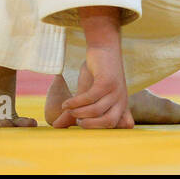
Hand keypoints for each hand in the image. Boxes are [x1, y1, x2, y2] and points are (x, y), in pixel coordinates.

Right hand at [51, 6, 132, 128]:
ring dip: (79, 113)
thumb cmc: (96, 74)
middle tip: (77, 121)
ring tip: (69, 110)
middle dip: (90, 125)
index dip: (105, 129)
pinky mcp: (107, 82)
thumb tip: (56, 127)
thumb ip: (75, 112)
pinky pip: (90, 98)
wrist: (103, 48)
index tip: (86, 126)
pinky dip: (76, 102)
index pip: (124, 126)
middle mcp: (122, 99)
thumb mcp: (86, 96)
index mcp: (121, 105)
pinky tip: (66, 103)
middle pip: (109, 123)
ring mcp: (116, 90)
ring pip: (96, 111)